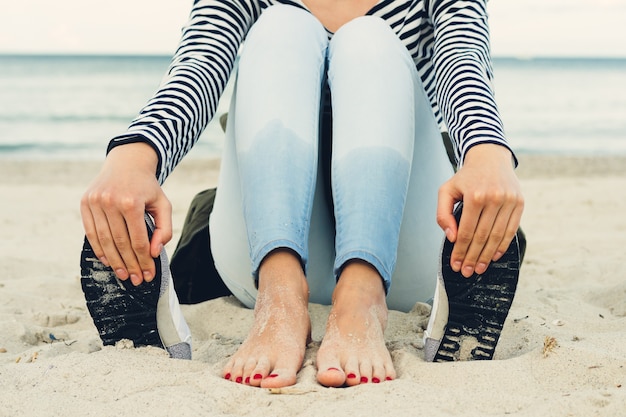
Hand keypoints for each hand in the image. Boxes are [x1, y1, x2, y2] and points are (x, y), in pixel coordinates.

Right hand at [80, 142, 171, 285]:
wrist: (126, 163)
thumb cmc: (147, 187)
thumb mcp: (163, 204)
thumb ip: (164, 229)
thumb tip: (154, 252)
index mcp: (132, 202)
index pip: (138, 241)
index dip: (144, 261)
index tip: (149, 274)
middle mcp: (111, 202)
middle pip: (120, 243)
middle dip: (130, 265)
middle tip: (137, 280)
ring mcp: (95, 202)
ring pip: (104, 240)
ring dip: (114, 262)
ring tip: (123, 275)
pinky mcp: (85, 202)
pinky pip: (90, 232)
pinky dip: (99, 249)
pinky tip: (108, 262)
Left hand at [437, 144, 523, 277]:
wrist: (490, 158)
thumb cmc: (465, 177)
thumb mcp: (446, 190)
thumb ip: (443, 214)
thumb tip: (452, 237)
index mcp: (474, 196)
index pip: (466, 232)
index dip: (460, 251)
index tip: (455, 264)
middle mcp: (493, 198)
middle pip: (481, 237)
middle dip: (473, 258)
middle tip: (466, 271)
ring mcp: (509, 200)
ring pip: (497, 236)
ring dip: (487, 256)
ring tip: (479, 268)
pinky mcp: (519, 202)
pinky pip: (511, 229)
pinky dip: (502, 245)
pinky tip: (494, 256)